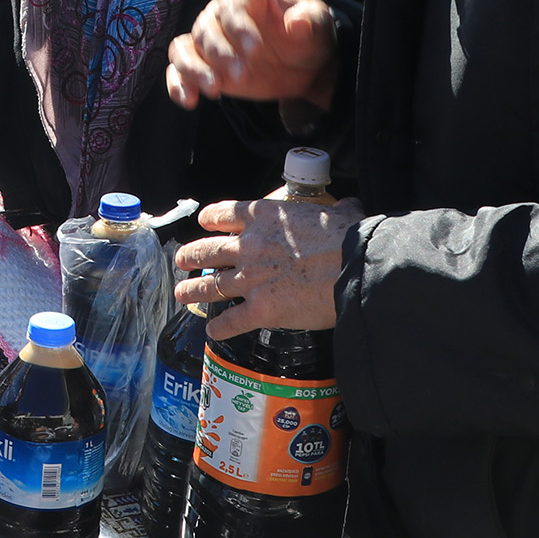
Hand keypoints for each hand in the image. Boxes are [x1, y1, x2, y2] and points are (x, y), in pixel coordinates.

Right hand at [166, 0, 338, 112]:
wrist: (302, 66)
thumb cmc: (307, 37)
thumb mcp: (319, 24)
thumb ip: (310, 18)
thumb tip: (296, 22)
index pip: (231, 4)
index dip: (239, 25)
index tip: (255, 49)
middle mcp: (220, 15)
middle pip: (205, 29)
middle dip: (220, 53)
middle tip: (242, 75)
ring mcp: (208, 42)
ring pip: (183, 48)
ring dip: (194, 69)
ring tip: (215, 90)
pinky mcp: (202, 66)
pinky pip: (177, 71)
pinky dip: (178, 84)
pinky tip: (190, 101)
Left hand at [172, 197, 363, 339]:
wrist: (356, 270)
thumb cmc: (351, 238)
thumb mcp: (341, 212)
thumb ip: (336, 209)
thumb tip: (350, 206)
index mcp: (264, 217)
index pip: (223, 213)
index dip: (210, 219)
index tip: (204, 224)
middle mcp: (249, 246)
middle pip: (207, 250)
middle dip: (190, 256)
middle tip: (182, 261)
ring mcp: (251, 279)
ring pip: (211, 285)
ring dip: (193, 290)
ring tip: (181, 293)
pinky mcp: (261, 309)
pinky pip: (232, 321)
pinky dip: (219, 328)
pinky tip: (212, 331)